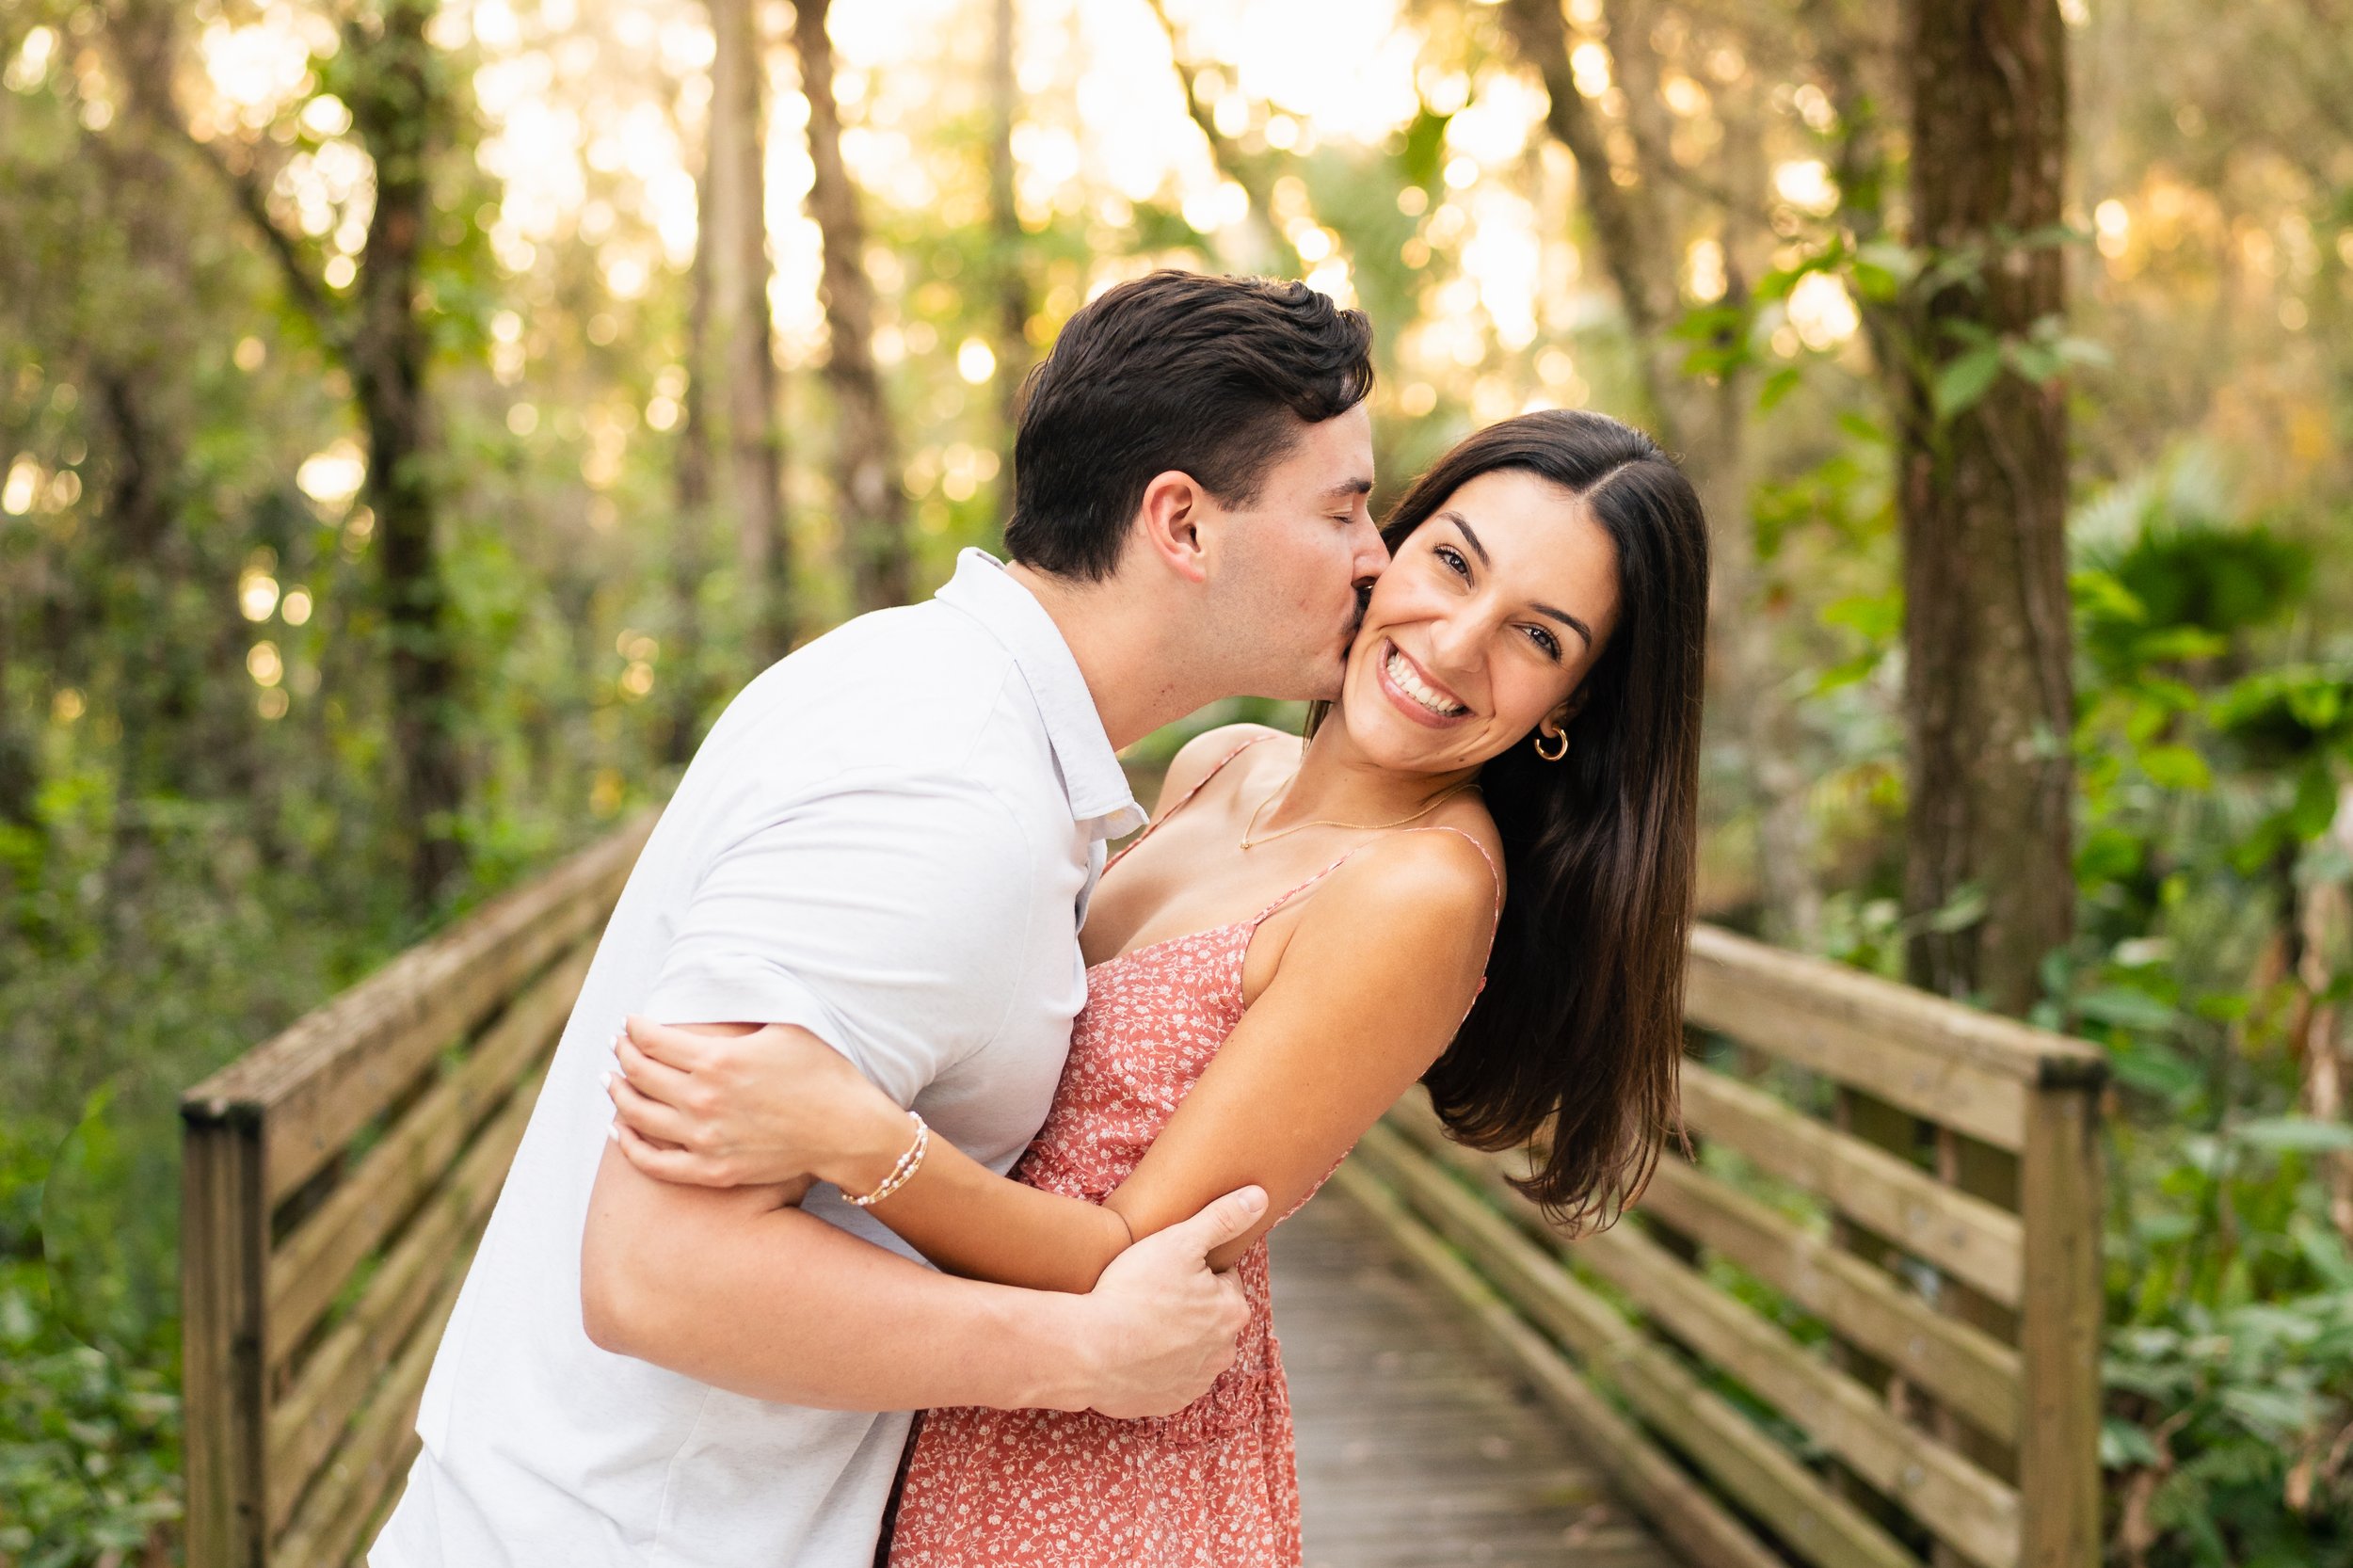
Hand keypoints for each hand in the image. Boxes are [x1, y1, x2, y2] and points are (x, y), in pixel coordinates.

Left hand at [606, 1016, 909, 1188]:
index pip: (652, 1040)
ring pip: (637, 1115)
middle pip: (639, 1074)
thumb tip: (714, 966)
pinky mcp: (711, 1171)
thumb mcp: (786, 1022)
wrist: (847, 1130)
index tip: (630, 1021)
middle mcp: (702, 1100)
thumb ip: (745, 998)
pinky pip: (652, 1162)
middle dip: (622, 1054)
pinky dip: (628, 1144)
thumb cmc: (822, 1070)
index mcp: (718, 1059)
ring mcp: (704, 1139)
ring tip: (613, 1081)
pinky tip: (620, 1128)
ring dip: (618, 1094)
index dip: (634, 1028)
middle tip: (618, 1045)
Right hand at [1067, 1185, 1263, 1418]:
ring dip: (1172, 1338)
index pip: (1222, 1280)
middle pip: (1208, 1316)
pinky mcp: (1167, 1403)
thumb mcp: (1180, 1241)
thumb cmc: (1134, 1292)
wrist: (1089, 1350)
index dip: (1192, 1269)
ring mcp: (1195, 1382)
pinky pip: (1166, 1378)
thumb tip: (1260, 1196)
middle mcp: (1223, 1352)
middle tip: (1149, 1294)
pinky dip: (1153, 1366)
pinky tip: (1131, 1350)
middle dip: (1187, 1305)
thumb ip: (1223, 1217)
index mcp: (1232, 1311)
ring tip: (1137, 1322)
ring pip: (1189, 1349)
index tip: (1165, 1269)